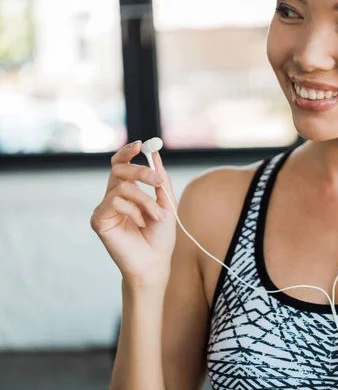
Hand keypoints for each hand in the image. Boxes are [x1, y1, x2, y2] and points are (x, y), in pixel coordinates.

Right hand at [90, 141, 177, 288]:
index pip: (120, 165)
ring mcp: (104, 208)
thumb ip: (161, 180)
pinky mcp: (99, 219)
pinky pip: (115, 202)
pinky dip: (133, 210)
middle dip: (141, 172)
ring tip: (156, 216)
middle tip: (157, 182)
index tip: (141, 144)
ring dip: (145, 199)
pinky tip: (141, 224)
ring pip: (122, 187)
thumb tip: (155, 155)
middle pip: (119, 169)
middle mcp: (113, 197)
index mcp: (127, 192)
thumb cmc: (160, 237)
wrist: (154, 263)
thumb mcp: (167, 204)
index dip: (127, 152)